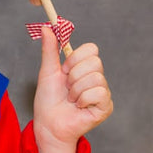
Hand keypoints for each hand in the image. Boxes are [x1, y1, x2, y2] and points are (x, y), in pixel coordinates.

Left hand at [33, 25, 112, 152]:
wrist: (48, 125)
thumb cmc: (48, 101)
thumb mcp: (47, 72)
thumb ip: (50, 50)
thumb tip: (46, 27)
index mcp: (84, 68)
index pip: (91, 49)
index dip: (75, 59)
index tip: (64, 71)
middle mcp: (96, 78)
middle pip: (95, 62)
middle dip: (74, 76)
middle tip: (67, 89)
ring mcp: (103, 92)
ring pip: (95, 78)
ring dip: (76, 91)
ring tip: (71, 100)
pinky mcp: (105, 107)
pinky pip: (98, 93)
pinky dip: (83, 100)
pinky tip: (79, 107)